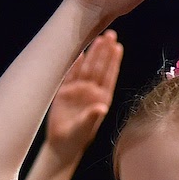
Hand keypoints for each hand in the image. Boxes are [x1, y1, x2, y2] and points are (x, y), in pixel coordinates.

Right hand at [45, 30, 122, 160]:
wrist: (61, 145)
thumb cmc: (76, 139)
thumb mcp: (84, 129)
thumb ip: (92, 117)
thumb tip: (101, 107)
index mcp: (100, 99)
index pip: (108, 76)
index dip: (113, 61)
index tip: (117, 47)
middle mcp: (91, 92)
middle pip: (99, 67)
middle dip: (105, 51)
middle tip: (110, 34)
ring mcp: (78, 90)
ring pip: (86, 67)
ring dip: (93, 53)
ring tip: (99, 37)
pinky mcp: (65, 91)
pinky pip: (70, 73)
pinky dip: (75, 62)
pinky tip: (79, 51)